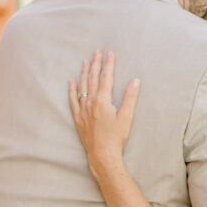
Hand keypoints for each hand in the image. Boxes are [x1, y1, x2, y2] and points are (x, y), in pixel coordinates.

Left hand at [68, 50, 140, 174]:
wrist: (102, 155)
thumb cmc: (116, 138)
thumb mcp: (126, 117)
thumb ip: (130, 98)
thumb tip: (135, 81)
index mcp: (103, 101)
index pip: (106, 77)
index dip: (109, 64)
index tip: (110, 53)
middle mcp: (90, 102)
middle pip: (93, 78)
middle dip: (96, 64)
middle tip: (97, 51)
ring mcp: (83, 110)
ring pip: (82, 86)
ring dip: (84, 73)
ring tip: (86, 61)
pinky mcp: (78, 118)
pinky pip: (73, 100)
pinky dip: (71, 90)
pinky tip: (71, 82)